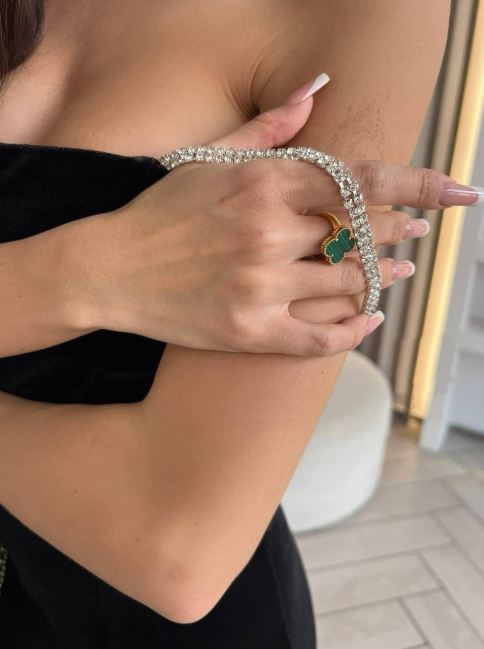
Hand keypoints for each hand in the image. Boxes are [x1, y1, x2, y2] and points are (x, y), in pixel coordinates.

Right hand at [84, 97, 475, 356]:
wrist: (108, 269)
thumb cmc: (159, 212)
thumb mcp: (207, 158)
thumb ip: (267, 128)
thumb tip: (316, 90)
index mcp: (261, 183)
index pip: (360, 179)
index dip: (418, 184)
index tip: (457, 192)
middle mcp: (265, 233)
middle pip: (363, 234)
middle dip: (400, 232)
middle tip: (417, 234)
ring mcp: (258, 287)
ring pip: (348, 284)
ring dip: (383, 278)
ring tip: (397, 273)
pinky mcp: (247, 332)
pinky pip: (319, 337)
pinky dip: (352, 331)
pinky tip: (369, 320)